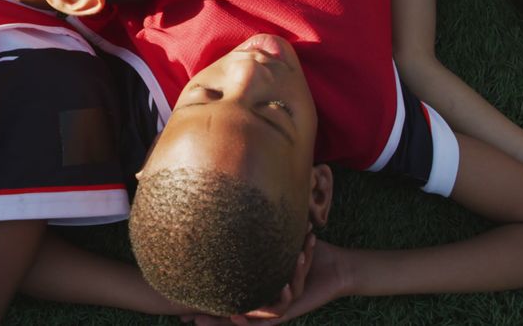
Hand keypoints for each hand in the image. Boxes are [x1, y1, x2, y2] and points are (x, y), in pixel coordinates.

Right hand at [186, 237, 349, 325]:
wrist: (339, 267)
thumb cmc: (308, 250)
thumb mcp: (279, 238)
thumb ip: (262, 229)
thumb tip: (238, 208)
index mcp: (261, 288)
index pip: (229, 296)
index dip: (207, 301)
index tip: (183, 302)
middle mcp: (266, 302)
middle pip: (232, 315)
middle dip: (211, 319)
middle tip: (186, 317)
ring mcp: (277, 308)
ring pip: (247, 319)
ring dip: (225, 321)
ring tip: (203, 318)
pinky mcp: (291, 309)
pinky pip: (268, 314)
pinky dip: (252, 315)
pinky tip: (238, 311)